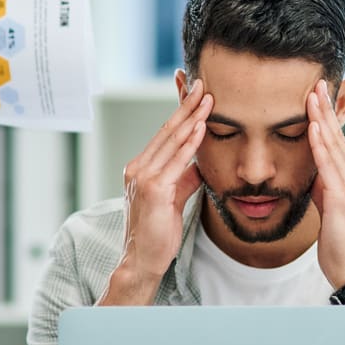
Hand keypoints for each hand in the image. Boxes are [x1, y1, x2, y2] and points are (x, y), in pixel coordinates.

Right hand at [117, 79, 211, 282]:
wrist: (143, 260)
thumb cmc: (158, 232)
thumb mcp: (174, 197)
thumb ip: (184, 178)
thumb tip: (200, 163)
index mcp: (140, 167)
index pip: (164, 134)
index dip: (180, 113)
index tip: (193, 94)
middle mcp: (137, 168)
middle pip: (167, 131)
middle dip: (186, 106)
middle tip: (201, 84)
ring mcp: (143, 177)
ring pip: (171, 141)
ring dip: (191, 117)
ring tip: (207, 98)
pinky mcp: (152, 189)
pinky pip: (176, 161)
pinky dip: (189, 142)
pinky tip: (201, 127)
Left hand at [307, 80, 344, 289]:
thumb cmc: (340, 244)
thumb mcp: (329, 209)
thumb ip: (324, 187)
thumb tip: (313, 171)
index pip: (338, 143)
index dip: (328, 118)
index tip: (318, 95)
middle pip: (338, 137)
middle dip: (326, 108)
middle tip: (317, 82)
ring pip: (333, 146)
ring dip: (321, 118)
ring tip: (312, 95)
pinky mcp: (344, 199)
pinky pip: (329, 166)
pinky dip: (320, 144)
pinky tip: (313, 127)